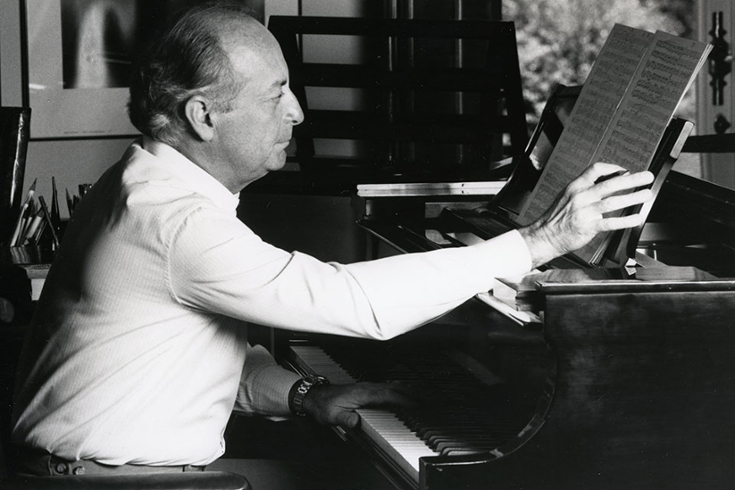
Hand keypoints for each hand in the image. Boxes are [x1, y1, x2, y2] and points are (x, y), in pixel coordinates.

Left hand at [301, 382, 412, 428]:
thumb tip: (356, 422)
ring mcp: (367, 387)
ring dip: (407, 390)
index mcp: (362, 393)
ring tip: (421, 397)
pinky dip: (398, 390)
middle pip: (394, 388)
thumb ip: (345, 419)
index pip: (388, 394)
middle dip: (411, 394)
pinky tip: (403, 392)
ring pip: (391, 386)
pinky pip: (386, 387)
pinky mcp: (366, 389)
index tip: (416, 404)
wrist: (314, 397)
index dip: (403, 399)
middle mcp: (367, 387)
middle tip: (426, 401)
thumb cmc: (324, 406)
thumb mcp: (332, 416)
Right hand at [519, 162, 653, 266]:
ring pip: (613, 202)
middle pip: (609, 184)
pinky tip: (636, 219)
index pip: (596, 169)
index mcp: (575, 187)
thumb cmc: (556, 218)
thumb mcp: (567, 196)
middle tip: (646, 177)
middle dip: (632, 179)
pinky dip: (625, 221)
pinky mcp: (588, 227)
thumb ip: (585, 189)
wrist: (544, 236)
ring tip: (646, 194)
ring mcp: (584, 212)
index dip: (613, 168)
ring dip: (632, 198)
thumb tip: (607, 183)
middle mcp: (580, 197)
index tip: (625, 171)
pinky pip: (610, 223)